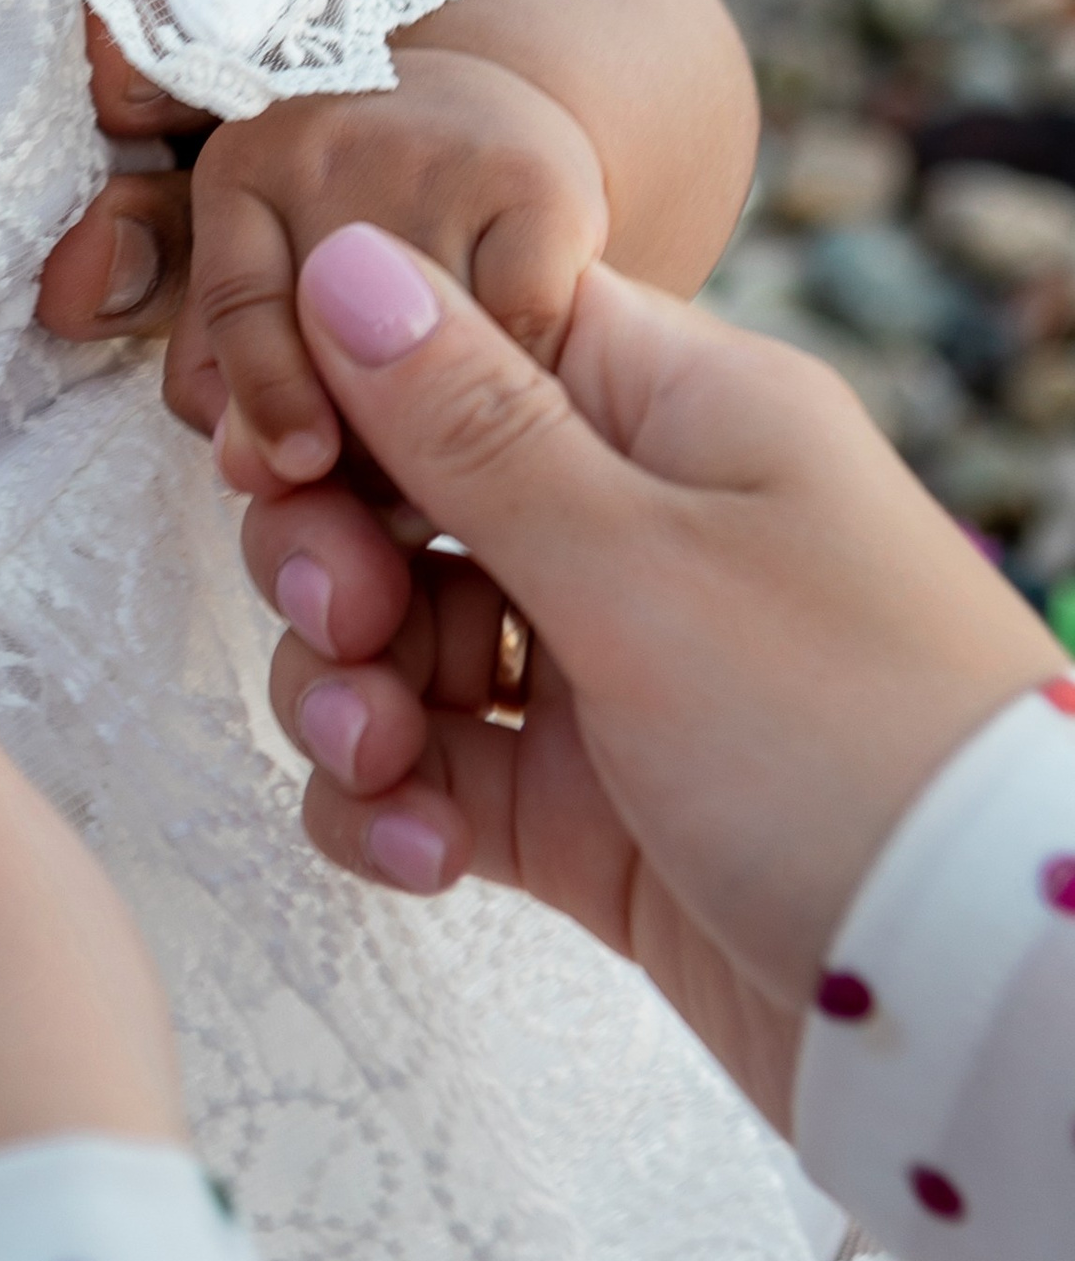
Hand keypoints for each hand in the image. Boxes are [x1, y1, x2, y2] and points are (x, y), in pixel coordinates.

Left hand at [173, 48, 604, 490]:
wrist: (486, 114)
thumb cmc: (359, 221)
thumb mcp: (271, 270)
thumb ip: (233, 376)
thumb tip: (249, 471)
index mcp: (242, 167)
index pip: (238, 302)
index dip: (265, 397)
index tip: (299, 470)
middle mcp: (328, 143)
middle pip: (339, 341)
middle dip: (364, 438)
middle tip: (394, 486)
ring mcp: (436, 158)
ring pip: (435, 351)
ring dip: (450, 425)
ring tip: (462, 438)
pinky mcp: (538, 182)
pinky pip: (527, 333)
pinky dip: (530, 378)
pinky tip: (528, 384)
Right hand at [242, 225, 1062, 1125]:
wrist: (977, 1005)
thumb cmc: (852, 745)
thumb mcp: (641, 565)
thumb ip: (469, 424)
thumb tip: (343, 256)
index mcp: (676, 414)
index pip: (468, 332)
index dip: (353, 385)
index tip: (283, 452)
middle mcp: (640, 524)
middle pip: (408, 490)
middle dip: (335, 557)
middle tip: (344, 621)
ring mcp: (606, 669)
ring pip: (402, 638)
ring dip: (352, 693)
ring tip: (384, 758)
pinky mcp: (582, 808)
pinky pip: (433, 768)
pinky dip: (397, 804)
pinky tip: (424, 851)